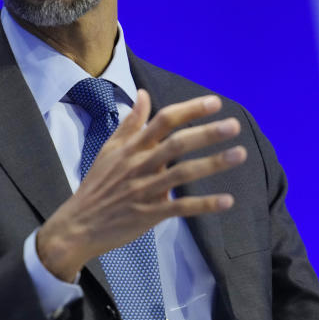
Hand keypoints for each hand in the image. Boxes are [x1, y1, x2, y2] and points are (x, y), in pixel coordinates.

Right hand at [37, 90, 245, 281]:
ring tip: (239, 154)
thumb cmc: (97, 186)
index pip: (164, 121)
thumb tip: (143, 94)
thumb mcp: (109, 150)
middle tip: (234, 125)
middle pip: (177, 144)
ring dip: (213, 164)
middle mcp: (139, 165)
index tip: (215, 102)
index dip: (190, 110)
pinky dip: (204, 204)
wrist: (78, 225)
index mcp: (131, 147)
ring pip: (183, 174)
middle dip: (207, 133)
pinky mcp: (149, 214)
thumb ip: (130, 122)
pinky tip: (227, 200)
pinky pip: (181, 208)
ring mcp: (145, 190)